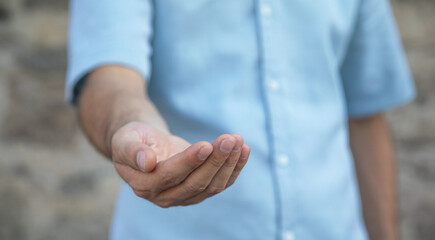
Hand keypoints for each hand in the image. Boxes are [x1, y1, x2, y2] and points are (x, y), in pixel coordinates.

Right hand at [111, 122, 249, 207]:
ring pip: (212, 185)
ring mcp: (183, 197)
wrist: (146, 144)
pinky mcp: (199, 191)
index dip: (189, 161)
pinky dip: (234, 167)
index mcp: (143, 185)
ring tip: (238, 140)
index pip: (170, 175)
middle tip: (230, 139)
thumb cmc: (134, 138)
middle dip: (215, 160)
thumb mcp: (125, 139)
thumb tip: (146, 162)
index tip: (206, 145)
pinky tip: (244, 150)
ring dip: (228, 163)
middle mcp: (164, 196)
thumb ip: (132, 150)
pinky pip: (221, 183)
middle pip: (195, 182)